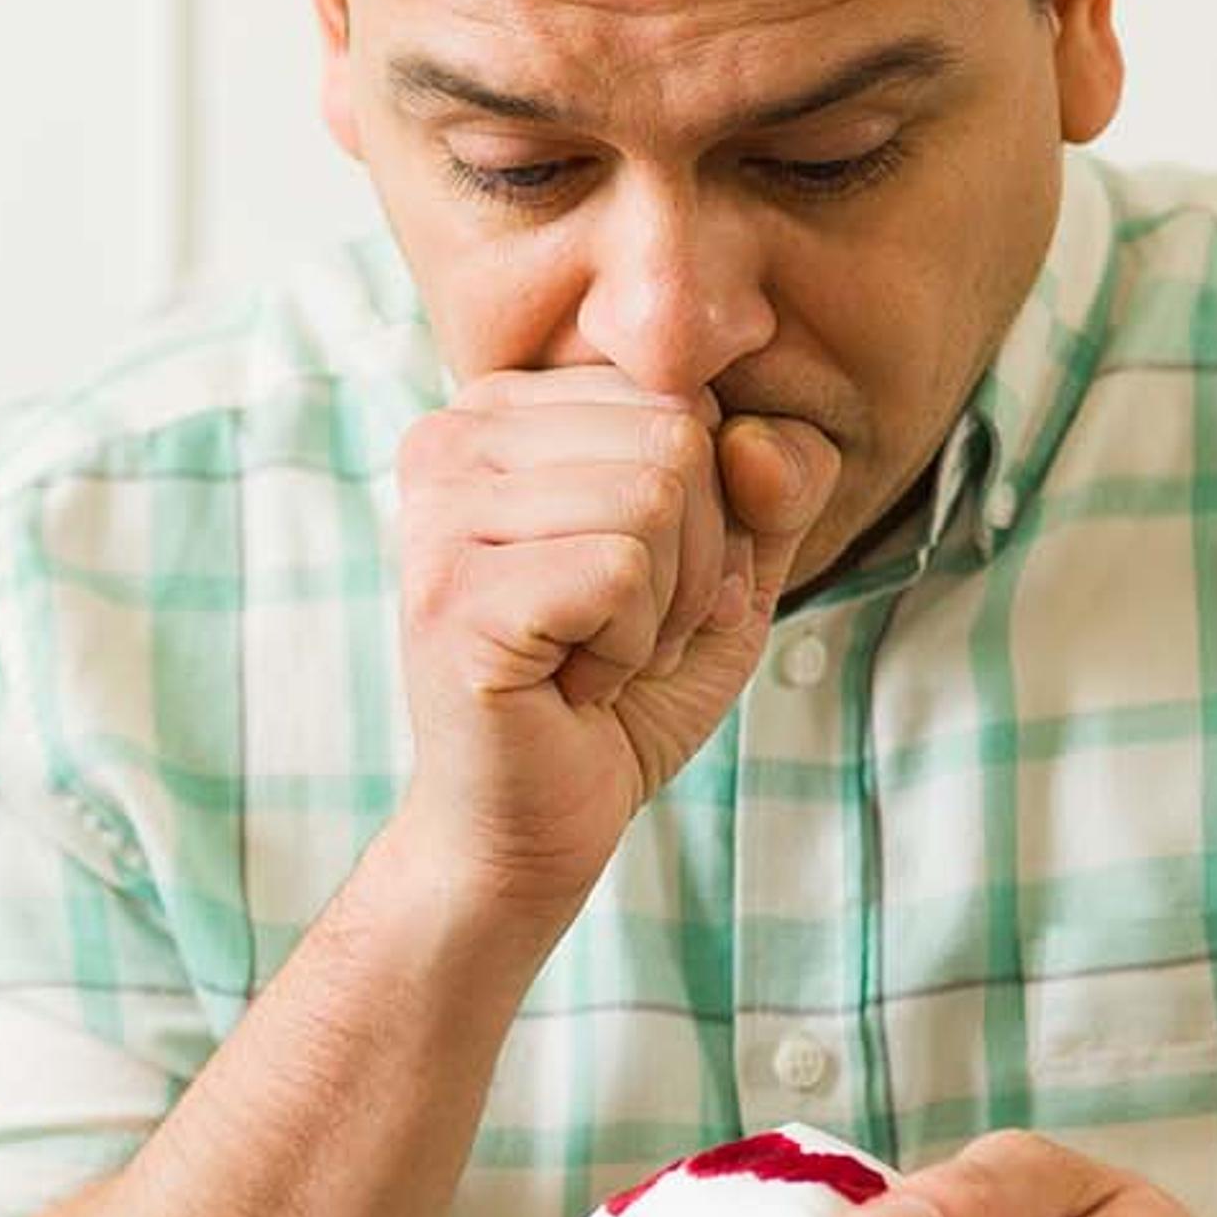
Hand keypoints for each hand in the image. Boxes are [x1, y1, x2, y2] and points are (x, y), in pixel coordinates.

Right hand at [389, 367, 843, 926]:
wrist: (534, 823)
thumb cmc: (622, 693)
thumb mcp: (729, 570)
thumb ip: (775, 484)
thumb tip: (758, 437)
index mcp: (506, 411)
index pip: (681, 393)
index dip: (707, 510)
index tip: (632, 585)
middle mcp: (453, 439)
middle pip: (675, 435)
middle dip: (691, 559)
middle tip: (619, 633)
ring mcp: (441, 512)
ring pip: (654, 498)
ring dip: (660, 611)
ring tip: (595, 659)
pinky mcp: (454, 593)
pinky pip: (621, 572)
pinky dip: (629, 649)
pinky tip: (573, 686)